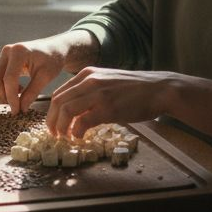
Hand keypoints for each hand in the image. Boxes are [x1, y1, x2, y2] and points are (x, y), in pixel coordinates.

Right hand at [0, 30, 94, 113]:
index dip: (11, 97)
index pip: (9, 78)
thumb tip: (21, 109)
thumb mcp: (46, 77)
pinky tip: (12, 88)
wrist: (53, 49)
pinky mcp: (0, 60)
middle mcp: (7, 51)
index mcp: (19, 51)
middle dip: (1, 95)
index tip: (16, 111)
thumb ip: (32, 92)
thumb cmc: (52, 60)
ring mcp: (2, 55)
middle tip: (14, 105)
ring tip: (16, 94)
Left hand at [45, 67, 175, 138]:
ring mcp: (98, 93)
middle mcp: (90, 80)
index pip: (60, 93)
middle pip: (58, 102)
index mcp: (87, 73)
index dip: (52, 111)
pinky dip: (76, 132)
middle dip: (52, 121)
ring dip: (61, 128)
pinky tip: (79, 138)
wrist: (159, 89)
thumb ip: (91, 92)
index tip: (54, 123)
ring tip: (65, 137)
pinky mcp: (108, 108)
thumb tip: (77, 111)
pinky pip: (82, 122)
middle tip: (54, 134)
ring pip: (66, 111)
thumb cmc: (135, 88)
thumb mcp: (108, 82)